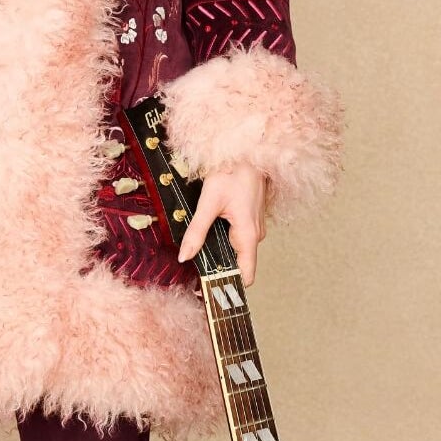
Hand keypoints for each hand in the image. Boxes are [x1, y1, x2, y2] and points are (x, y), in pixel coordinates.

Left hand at [176, 162, 269, 285]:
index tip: (208, 291)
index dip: (228, 286)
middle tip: (194, 276)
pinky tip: (209, 234)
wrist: (247, 150)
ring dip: (220, 253)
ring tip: (198, 253)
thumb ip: (196, 231)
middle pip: (238, 263)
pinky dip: (224, 239)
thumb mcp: (209, 202)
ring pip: (237, 249)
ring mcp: (254, 226)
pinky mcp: (250, 218)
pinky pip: (238, 236)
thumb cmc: (232, 171)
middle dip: (218, 269)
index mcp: (249, 234)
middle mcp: (255, 234)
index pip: (246, 275)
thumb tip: (185, 256)